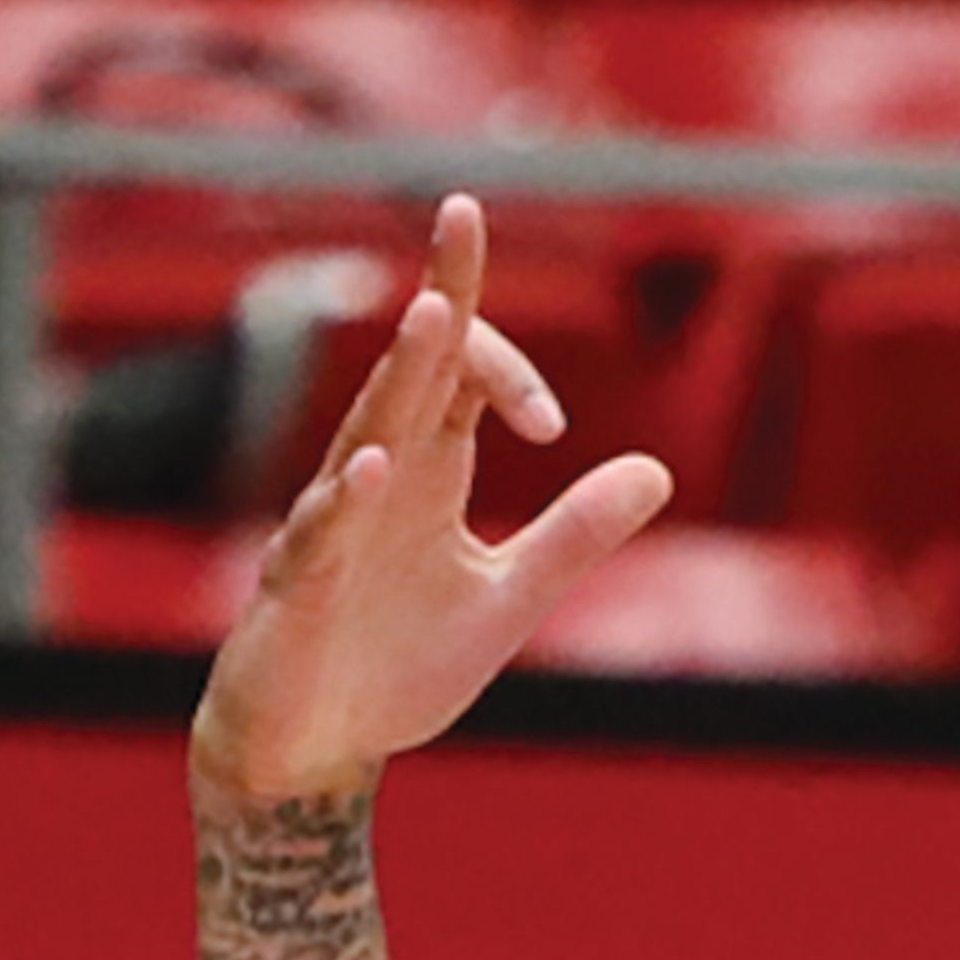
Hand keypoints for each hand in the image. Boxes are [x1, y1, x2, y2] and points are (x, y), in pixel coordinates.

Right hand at [190, 194, 669, 813]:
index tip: (552, 427)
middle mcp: (378, 476)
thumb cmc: (396, 668)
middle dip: (444, 295)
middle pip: (414, 367)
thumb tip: (659, 472)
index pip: (464, 374)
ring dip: (401, 374)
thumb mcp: (508, 603)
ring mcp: (332, 524)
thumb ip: (574, 537)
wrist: (312, 748)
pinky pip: (324, 533)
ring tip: (430, 315)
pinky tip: (375, 466)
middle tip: (464, 211)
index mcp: (429, 470)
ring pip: (369, 429)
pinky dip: (348, 502)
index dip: (509, 366)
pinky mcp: (301, 586)